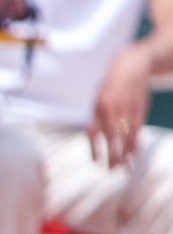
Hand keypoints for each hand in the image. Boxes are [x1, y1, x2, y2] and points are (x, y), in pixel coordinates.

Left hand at [92, 44, 153, 167]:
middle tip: (111, 170)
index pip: (94, 131)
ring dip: (126, 152)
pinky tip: (135, 152)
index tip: (95, 162)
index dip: (95, 148)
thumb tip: (92, 134)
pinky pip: (138, 128)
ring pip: (127, 134)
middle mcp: (112, 107)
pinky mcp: (141, 107)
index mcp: (97, 104)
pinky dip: (136, 141)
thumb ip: (94, 112)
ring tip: (124, 167)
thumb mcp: (96, 92)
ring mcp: (128, 107)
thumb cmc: (110, 79)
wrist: (134, 62)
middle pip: (111, 137)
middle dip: (112, 155)